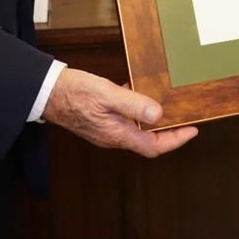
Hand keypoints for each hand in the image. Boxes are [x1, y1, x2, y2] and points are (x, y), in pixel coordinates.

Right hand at [41, 68, 196, 156]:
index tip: (192, 130)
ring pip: (136, 130)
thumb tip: (158, 114)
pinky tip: (136, 92)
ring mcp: (105, 130)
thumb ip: (133, 105)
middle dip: (168, 132)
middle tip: (184, 118)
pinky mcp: (99, 121)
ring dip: (152, 121)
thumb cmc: (74, 93)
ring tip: (166, 105)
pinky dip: (135, 110)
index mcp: (117, 134)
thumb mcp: (107, 94)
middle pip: (147, 141)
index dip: (175, 140)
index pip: (153, 146)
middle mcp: (113, 136)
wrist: (46, 93)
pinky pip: (124, 120)